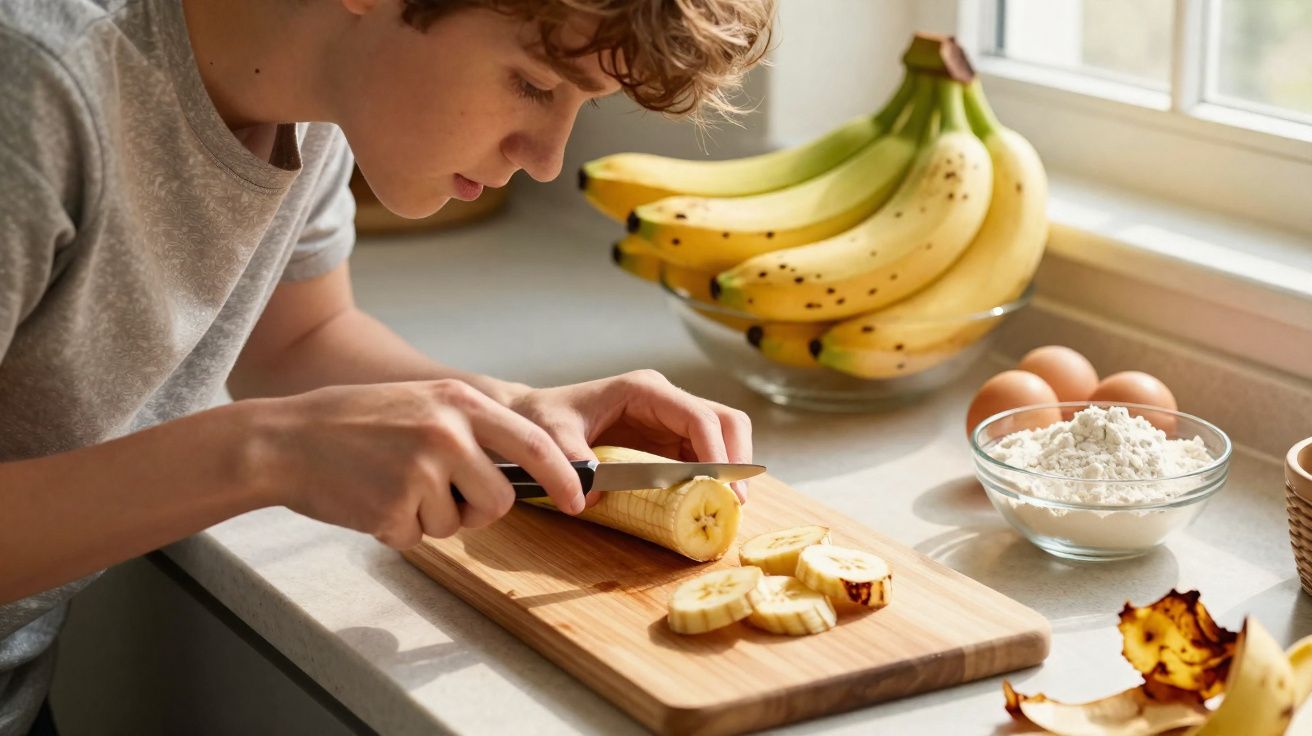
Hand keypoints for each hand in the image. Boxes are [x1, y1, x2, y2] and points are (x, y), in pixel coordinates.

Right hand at [246, 380, 585, 547]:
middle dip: (479, 509)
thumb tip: (523, 465)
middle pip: (501, 498)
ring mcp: (421, 471)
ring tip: (392, 484)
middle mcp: (447, 432)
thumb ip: (471, 426)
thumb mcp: (422, 401)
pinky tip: (370, 497)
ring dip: (431, 518)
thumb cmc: (353, 422)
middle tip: (442, 496)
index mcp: (459, 401)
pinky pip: (418, 537)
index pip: (534, 444)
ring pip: (459, 523)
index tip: (579, 498)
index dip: (564, 476)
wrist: (284, 440)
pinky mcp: (394, 507)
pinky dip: (396, 529)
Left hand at [507, 369, 753, 505]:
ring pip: (722, 439)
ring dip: (729, 473)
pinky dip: (712, 480)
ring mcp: (670, 421)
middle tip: (734, 502)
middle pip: (725, 422)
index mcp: (645, 390)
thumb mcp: (550, 435)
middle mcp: (666, 401)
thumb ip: (570, 460)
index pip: (699, 417)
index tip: (723, 489)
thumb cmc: (542, 419)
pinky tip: (706, 505)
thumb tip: (589, 497)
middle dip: (737, 460)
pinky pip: (703, 457)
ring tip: (726, 509)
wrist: (530, 418)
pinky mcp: (667, 442)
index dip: (718, 452)